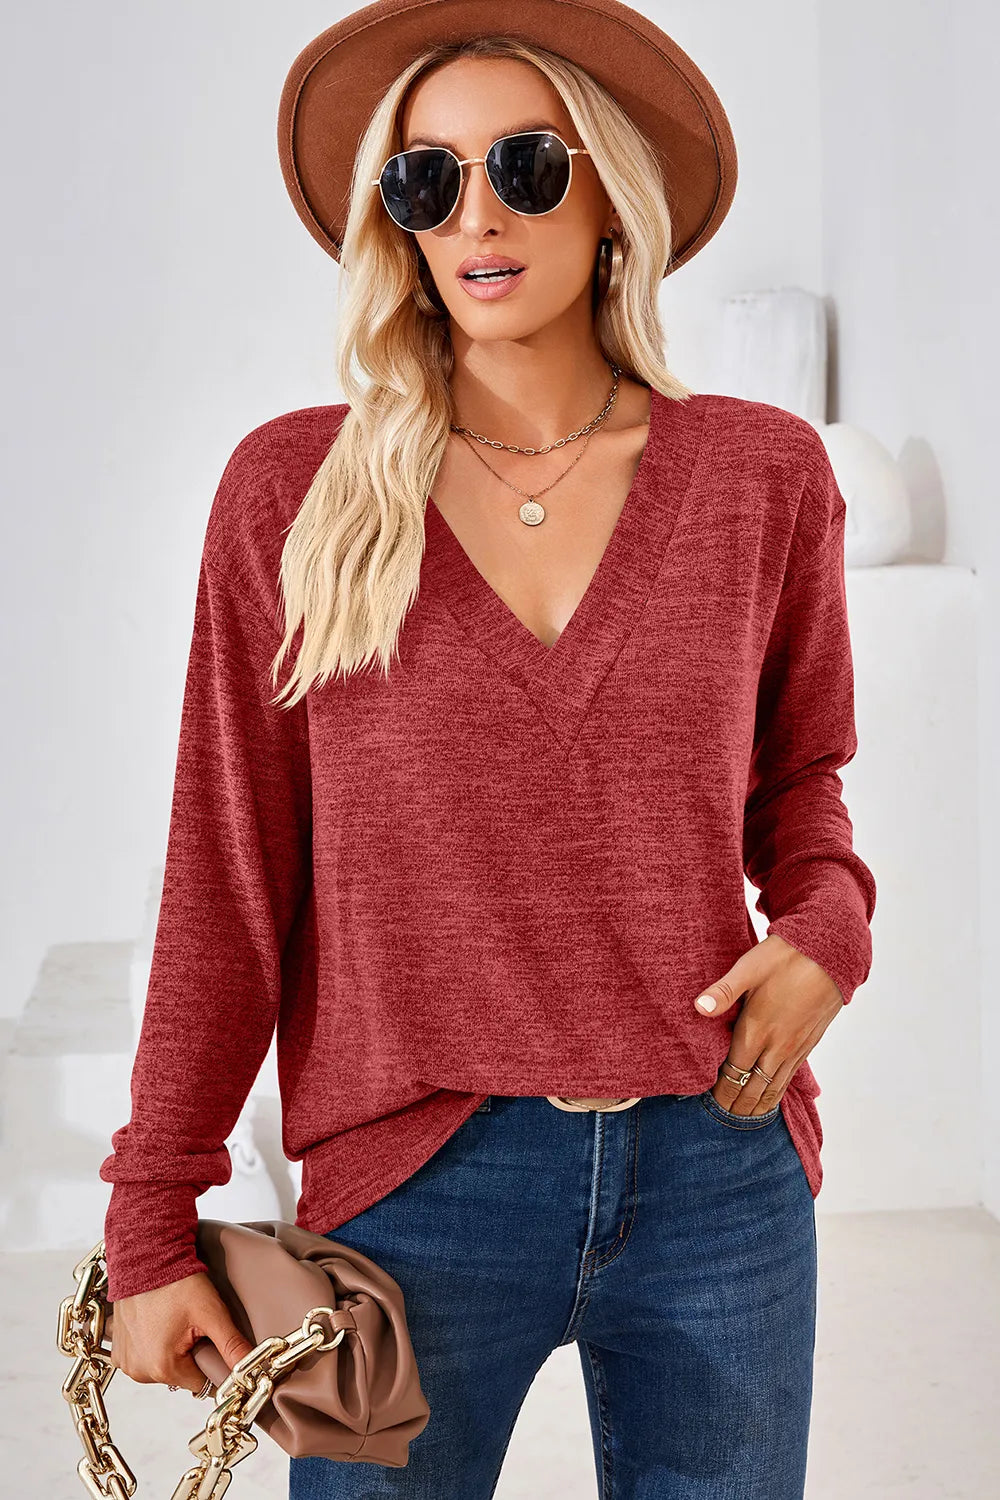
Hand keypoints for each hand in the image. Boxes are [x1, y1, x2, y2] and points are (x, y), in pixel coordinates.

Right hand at [108, 1270, 254, 1394]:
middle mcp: (139, 1371)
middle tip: (192, 1325)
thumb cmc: (177, 1281)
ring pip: (163, 1366)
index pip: (201, 1382)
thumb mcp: (212, 1313)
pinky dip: (153, 1344)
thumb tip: (253, 1371)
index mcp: (162, 1368)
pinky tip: (158, 1322)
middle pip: (181, 1375)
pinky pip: (143, 1357)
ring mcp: (125, 1361)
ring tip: (174, 1320)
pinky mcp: (118, 1349)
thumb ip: (232, 1346)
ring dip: (171, 1350)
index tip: (211, 1340)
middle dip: (191, 1354)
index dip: (212, 1362)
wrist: (146, 1255)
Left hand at [692, 933, 843, 1115]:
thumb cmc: (785, 956)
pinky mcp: (809, 1043)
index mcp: (757, 1030)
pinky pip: (791, 1077)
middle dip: (737, 1105)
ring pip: (774, 1087)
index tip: (709, 1101)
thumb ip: (723, 992)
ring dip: (758, 1104)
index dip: (720, 1091)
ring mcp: (796, 1047)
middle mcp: (777, 1046)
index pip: (734, 1074)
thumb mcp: (748, 968)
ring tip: (745, 1116)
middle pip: (753, 1088)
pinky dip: (777, 1091)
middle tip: (723, 1115)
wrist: (831, 953)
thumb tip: (698, 1008)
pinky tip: (771, 1095)